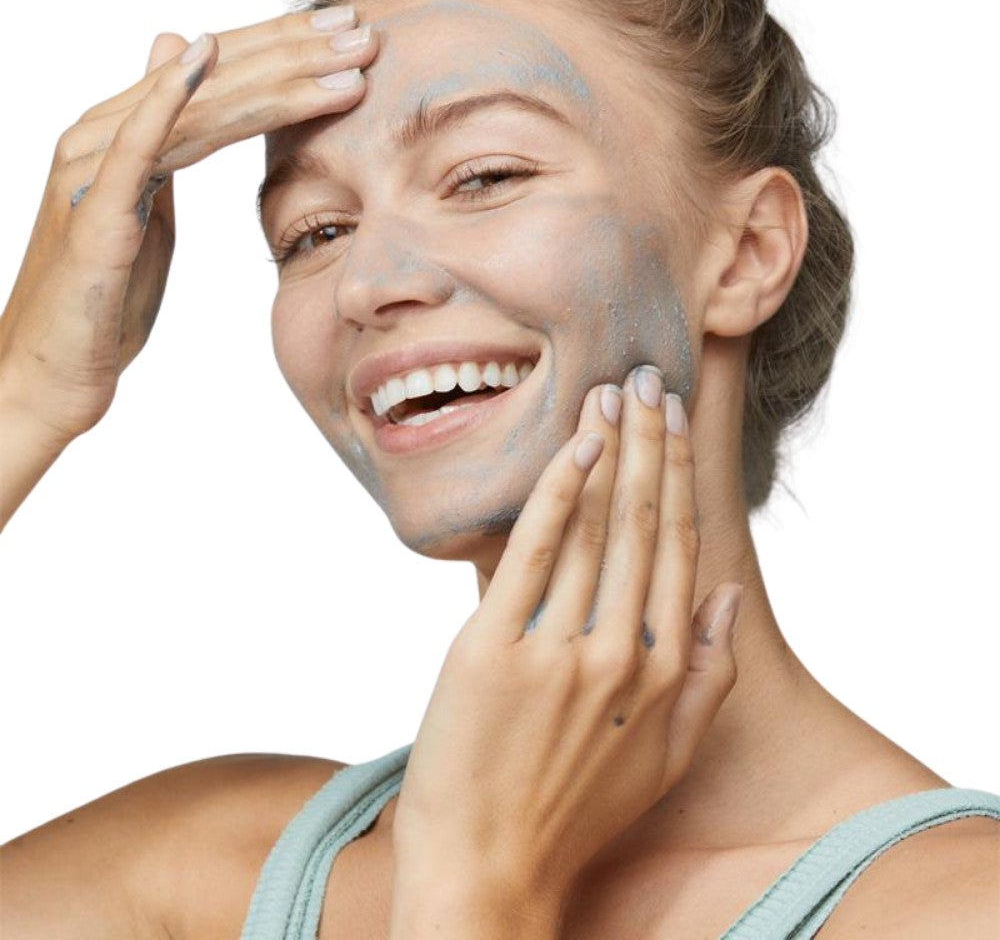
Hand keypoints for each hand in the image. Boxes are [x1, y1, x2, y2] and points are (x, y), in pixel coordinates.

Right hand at [0, 6, 376, 446]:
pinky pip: (134, 146)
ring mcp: (95, 168)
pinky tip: (203, 58)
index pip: (216, 76)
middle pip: (214, 79)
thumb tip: (180, 62)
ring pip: (196, 108)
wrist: (55, 369)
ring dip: (275, 81)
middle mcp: (105, 135)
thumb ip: (168, 141)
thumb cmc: (106, 298)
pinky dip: (166, 100)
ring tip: (341, 64)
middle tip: (362, 33)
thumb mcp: (148, 207)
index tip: (347, 36)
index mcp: (126, 135)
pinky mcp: (93, 210)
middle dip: (295, 54)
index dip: (283, 50)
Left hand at [390, 368, 741, 922]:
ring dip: (605, 452)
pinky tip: (570, 446)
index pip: (678, 549)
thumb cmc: (575, 812)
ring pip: (592, 528)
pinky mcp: (491, 650)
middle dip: (647, 443)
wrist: (488, 870)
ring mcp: (556, 651)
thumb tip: (728, 596)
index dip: (678, 476)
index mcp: (664, 674)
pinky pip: (530, 553)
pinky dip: (553, 492)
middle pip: (641, 524)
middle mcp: (620, 655)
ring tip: (610, 394)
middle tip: (645, 379)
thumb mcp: (666, 759)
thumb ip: (709, 677)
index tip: (674, 420)